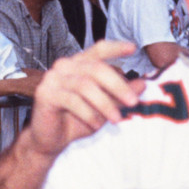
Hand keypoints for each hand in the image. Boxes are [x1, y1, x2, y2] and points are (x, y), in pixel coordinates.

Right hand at [19, 41, 143, 160]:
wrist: (51, 140)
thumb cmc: (76, 120)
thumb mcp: (105, 107)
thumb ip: (120, 95)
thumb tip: (143, 84)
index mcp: (79, 64)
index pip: (98, 49)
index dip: (115, 48)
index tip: (133, 48)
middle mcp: (65, 66)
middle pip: (97, 69)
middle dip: (118, 86)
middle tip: (133, 102)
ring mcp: (53, 78)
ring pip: (85, 86)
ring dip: (105, 104)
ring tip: (116, 119)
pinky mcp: (45, 94)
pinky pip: (72, 100)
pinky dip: (88, 113)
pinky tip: (96, 124)